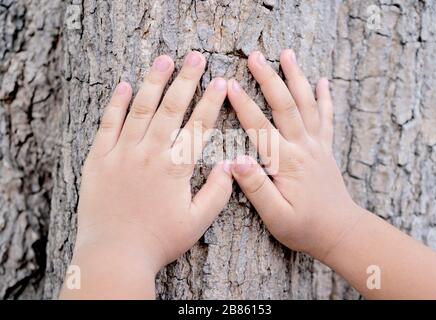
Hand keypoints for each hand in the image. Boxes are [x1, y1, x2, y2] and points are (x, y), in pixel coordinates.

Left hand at [65, 51, 231, 297]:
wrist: (114, 255)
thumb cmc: (158, 241)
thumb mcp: (197, 222)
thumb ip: (217, 192)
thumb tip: (229, 166)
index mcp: (175, 168)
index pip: (198, 126)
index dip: (211, 101)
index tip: (220, 82)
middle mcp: (149, 153)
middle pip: (171, 108)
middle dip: (186, 80)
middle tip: (195, 57)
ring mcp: (121, 153)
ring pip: (140, 109)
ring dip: (153, 82)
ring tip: (163, 60)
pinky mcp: (98, 159)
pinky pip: (107, 124)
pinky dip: (115, 103)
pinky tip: (123, 85)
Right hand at [227, 50, 359, 260]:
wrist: (340, 232)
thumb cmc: (305, 227)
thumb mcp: (276, 216)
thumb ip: (256, 187)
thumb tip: (236, 160)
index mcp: (286, 163)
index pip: (260, 127)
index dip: (243, 105)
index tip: (228, 84)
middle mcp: (303, 147)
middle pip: (285, 105)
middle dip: (269, 78)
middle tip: (255, 56)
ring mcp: (317, 145)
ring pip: (307, 104)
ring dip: (296, 77)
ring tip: (287, 53)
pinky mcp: (325, 148)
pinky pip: (326, 117)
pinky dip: (325, 97)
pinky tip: (322, 81)